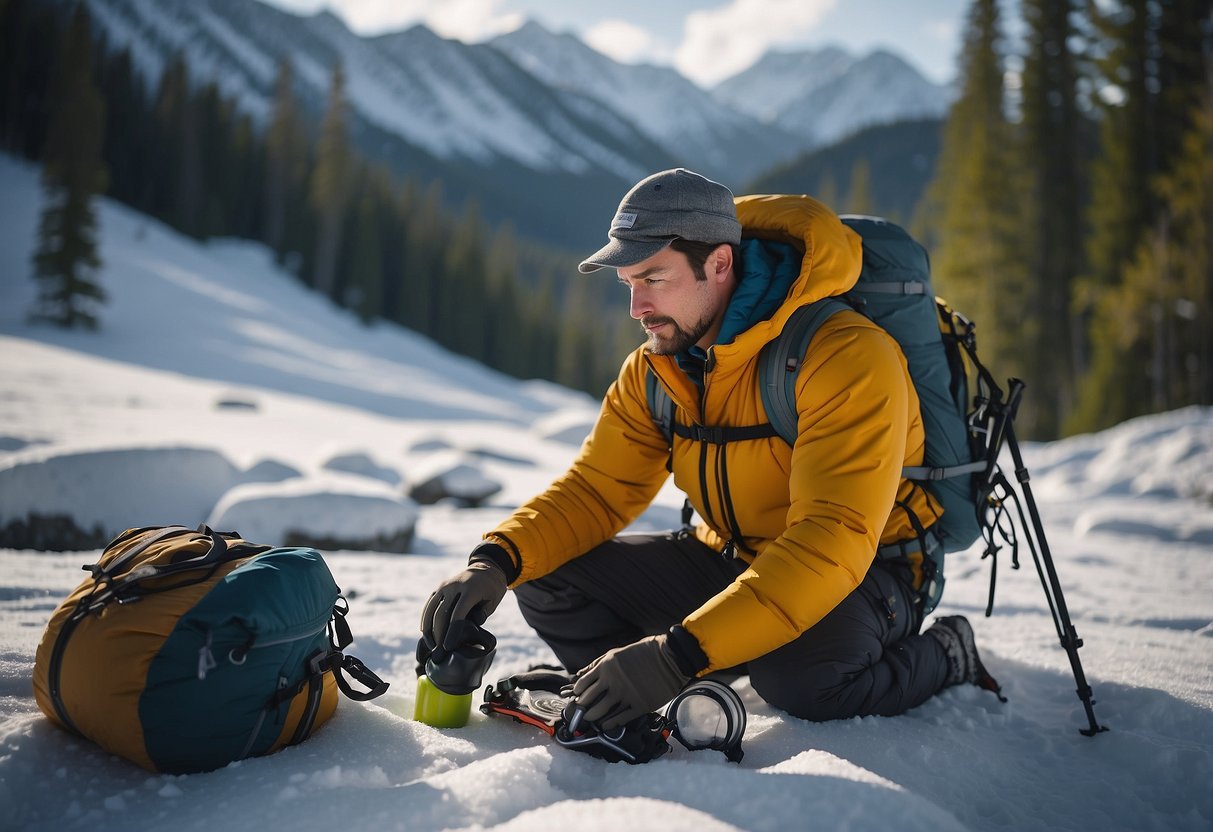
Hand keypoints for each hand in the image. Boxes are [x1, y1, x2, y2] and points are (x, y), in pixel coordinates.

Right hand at [420, 562, 507, 650]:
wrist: (485, 569)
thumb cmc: (491, 590)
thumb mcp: (493, 601)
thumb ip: (482, 614)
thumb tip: (470, 628)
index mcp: (470, 589)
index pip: (458, 614)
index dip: (452, 632)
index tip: (448, 647)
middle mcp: (454, 586)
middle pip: (442, 614)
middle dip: (439, 634)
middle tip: (439, 652)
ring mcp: (445, 586)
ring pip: (432, 610)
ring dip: (429, 629)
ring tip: (432, 646)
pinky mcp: (439, 588)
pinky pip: (429, 605)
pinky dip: (426, 619)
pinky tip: (425, 633)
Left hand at [572, 634, 689, 730]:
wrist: (670, 658)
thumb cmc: (644, 652)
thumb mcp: (617, 653)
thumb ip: (599, 664)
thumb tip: (582, 675)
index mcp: (606, 667)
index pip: (583, 684)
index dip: (577, 693)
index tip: (577, 696)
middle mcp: (613, 682)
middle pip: (589, 701)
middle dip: (582, 708)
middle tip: (581, 711)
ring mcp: (626, 696)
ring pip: (601, 712)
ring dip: (593, 717)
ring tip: (591, 719)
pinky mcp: (639, 706)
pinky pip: (620, 719)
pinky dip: (610, 724)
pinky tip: (606, 725)